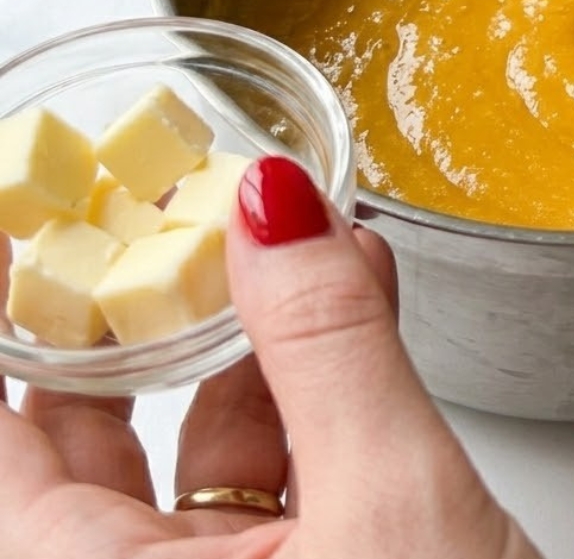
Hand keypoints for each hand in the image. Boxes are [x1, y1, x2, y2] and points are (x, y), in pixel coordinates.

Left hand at [0, 157, 540, 558]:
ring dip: (242, 336)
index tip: (16, 224)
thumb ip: (329, 344)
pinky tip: (342, 317)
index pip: (2, 440)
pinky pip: (261, 475)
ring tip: (288, 244)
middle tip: (156, 206)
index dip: (6, 319)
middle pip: (80, 435)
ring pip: (186, 447)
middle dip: (130, 305)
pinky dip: (300, 387)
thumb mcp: (394, 506)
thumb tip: (275, 208)